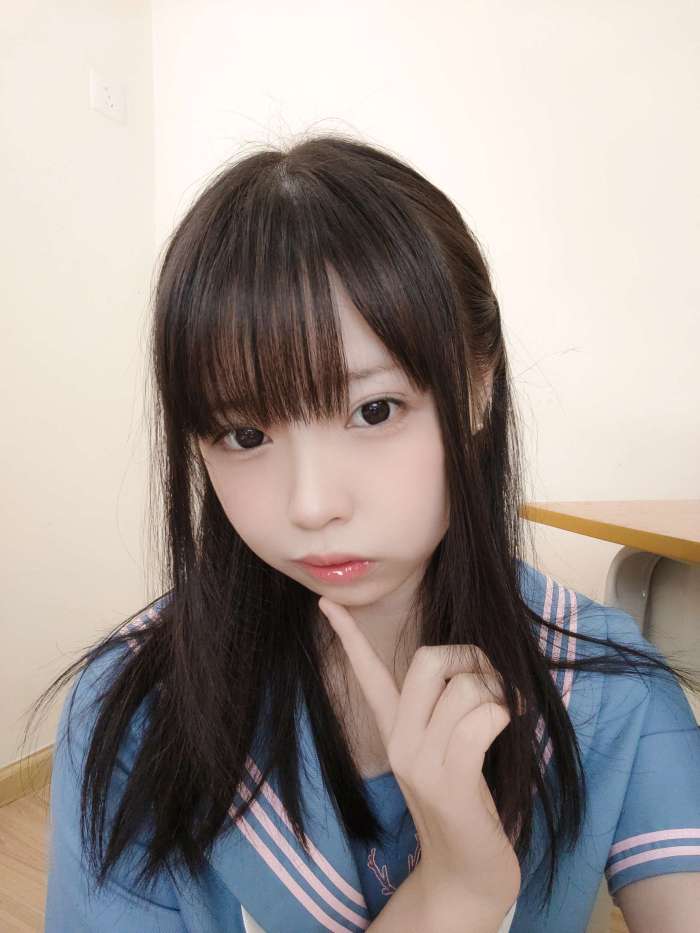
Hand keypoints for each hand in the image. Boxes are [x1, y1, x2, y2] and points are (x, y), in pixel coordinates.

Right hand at [317, 596, 522, 911]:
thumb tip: (475, 665)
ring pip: (466, 688)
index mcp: (396, 730)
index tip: (326, 602)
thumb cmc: (467, 803)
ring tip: (508, 716)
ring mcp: (421, 763)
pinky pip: (481, 721)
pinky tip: (510, 731)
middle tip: (492, 685)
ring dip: (500, 695)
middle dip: (471, 658)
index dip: (348, 635)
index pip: (367, 673)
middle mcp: (400, 742)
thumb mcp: (448, 750)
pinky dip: (505, 717)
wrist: (467, 874)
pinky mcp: (449, 783)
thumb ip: (448, 709)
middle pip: (430, 659)